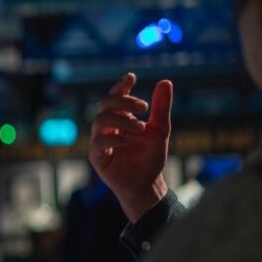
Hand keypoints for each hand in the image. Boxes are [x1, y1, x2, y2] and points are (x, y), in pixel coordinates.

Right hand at [88, 73, 172, 222]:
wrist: (147, 184)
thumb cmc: (150, 158)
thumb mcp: (160, 130)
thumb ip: (161, 108)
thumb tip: (165, 81)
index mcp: (120, 119)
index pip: (115, 97)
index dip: (120, 86)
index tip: (131, 77)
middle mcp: (107, 127)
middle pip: (105, 104)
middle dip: (123, 101)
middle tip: (143, 107)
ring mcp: (100, 141)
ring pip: (100, 120)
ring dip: (121, 119)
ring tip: (140, 126)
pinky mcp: (97, 156)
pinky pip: (99, 141)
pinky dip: (114, 138)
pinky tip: (129, 142)